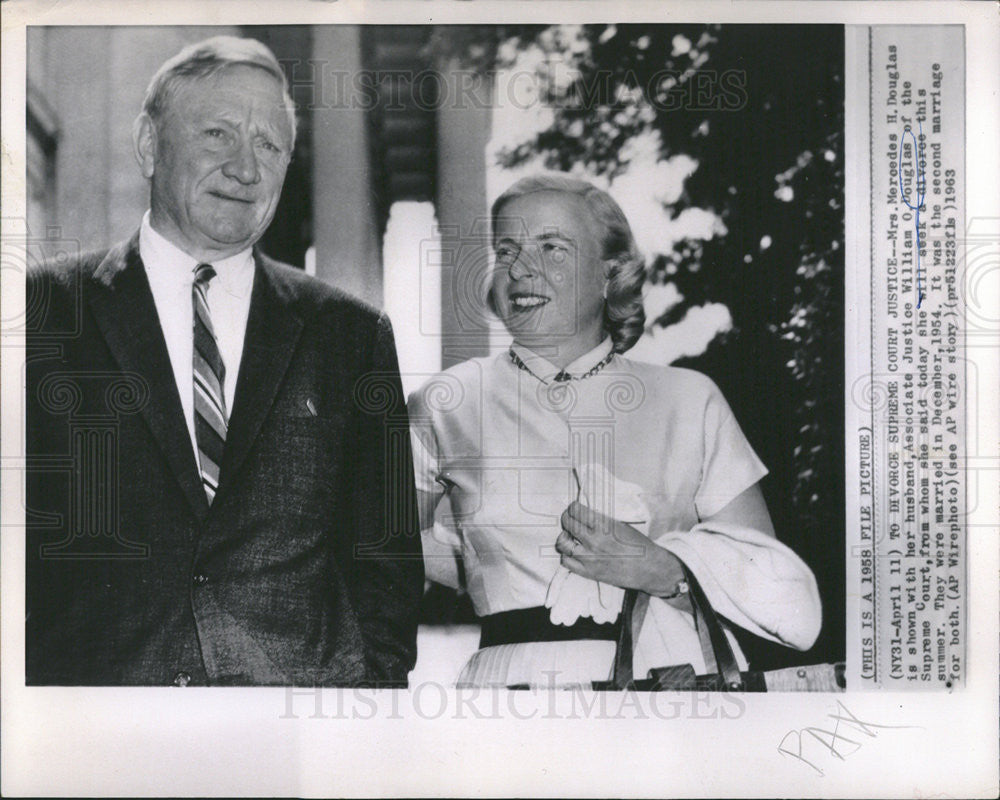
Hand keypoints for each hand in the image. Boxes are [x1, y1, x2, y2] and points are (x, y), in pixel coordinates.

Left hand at [556, 500, 684, 594]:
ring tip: (570, 536)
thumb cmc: (639, 545)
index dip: (573, 507)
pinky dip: (567, 554)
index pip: (576, 510)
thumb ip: (602, 519)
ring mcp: (589, 557)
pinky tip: (574, 551)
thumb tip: (585, 513)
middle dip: (567, 518)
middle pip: (567, 523)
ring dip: (564, 536)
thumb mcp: (621, 525)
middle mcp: (594, 540)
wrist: (649, 568)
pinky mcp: (589, 572)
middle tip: (570, 518)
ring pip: (562, 543)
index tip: (575, 508)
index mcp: (604, 525)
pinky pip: (566, 561)